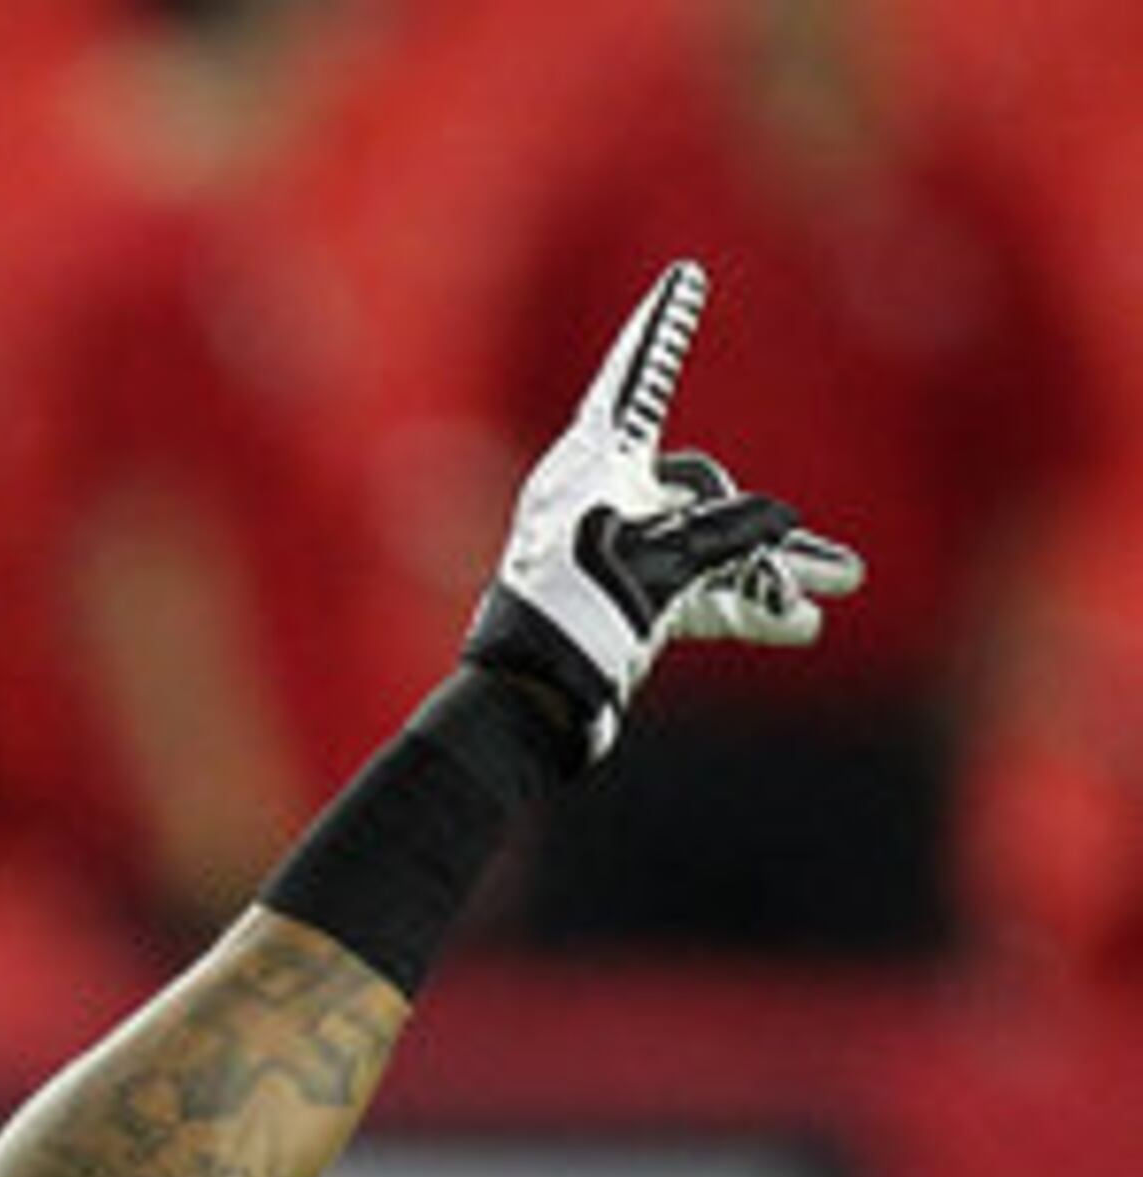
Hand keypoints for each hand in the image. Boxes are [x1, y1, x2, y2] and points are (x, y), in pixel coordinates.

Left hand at [463, 260, 863, 769]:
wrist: (533, 700)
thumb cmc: (577, 617)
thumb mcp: (663, 565)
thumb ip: (728, 533)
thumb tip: (778, 521)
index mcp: (593, 466)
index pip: (639, 381)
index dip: (665, 330)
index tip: (685, 278)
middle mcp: (605, 500)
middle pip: (704, 493)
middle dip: (768, 530)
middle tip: (837, 560)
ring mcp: (619, 553)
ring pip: (714, 547)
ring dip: (776, 568)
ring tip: (842, 583)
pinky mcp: (627, 600)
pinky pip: (700, 590)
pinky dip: (745, 604)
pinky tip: (798, 624)